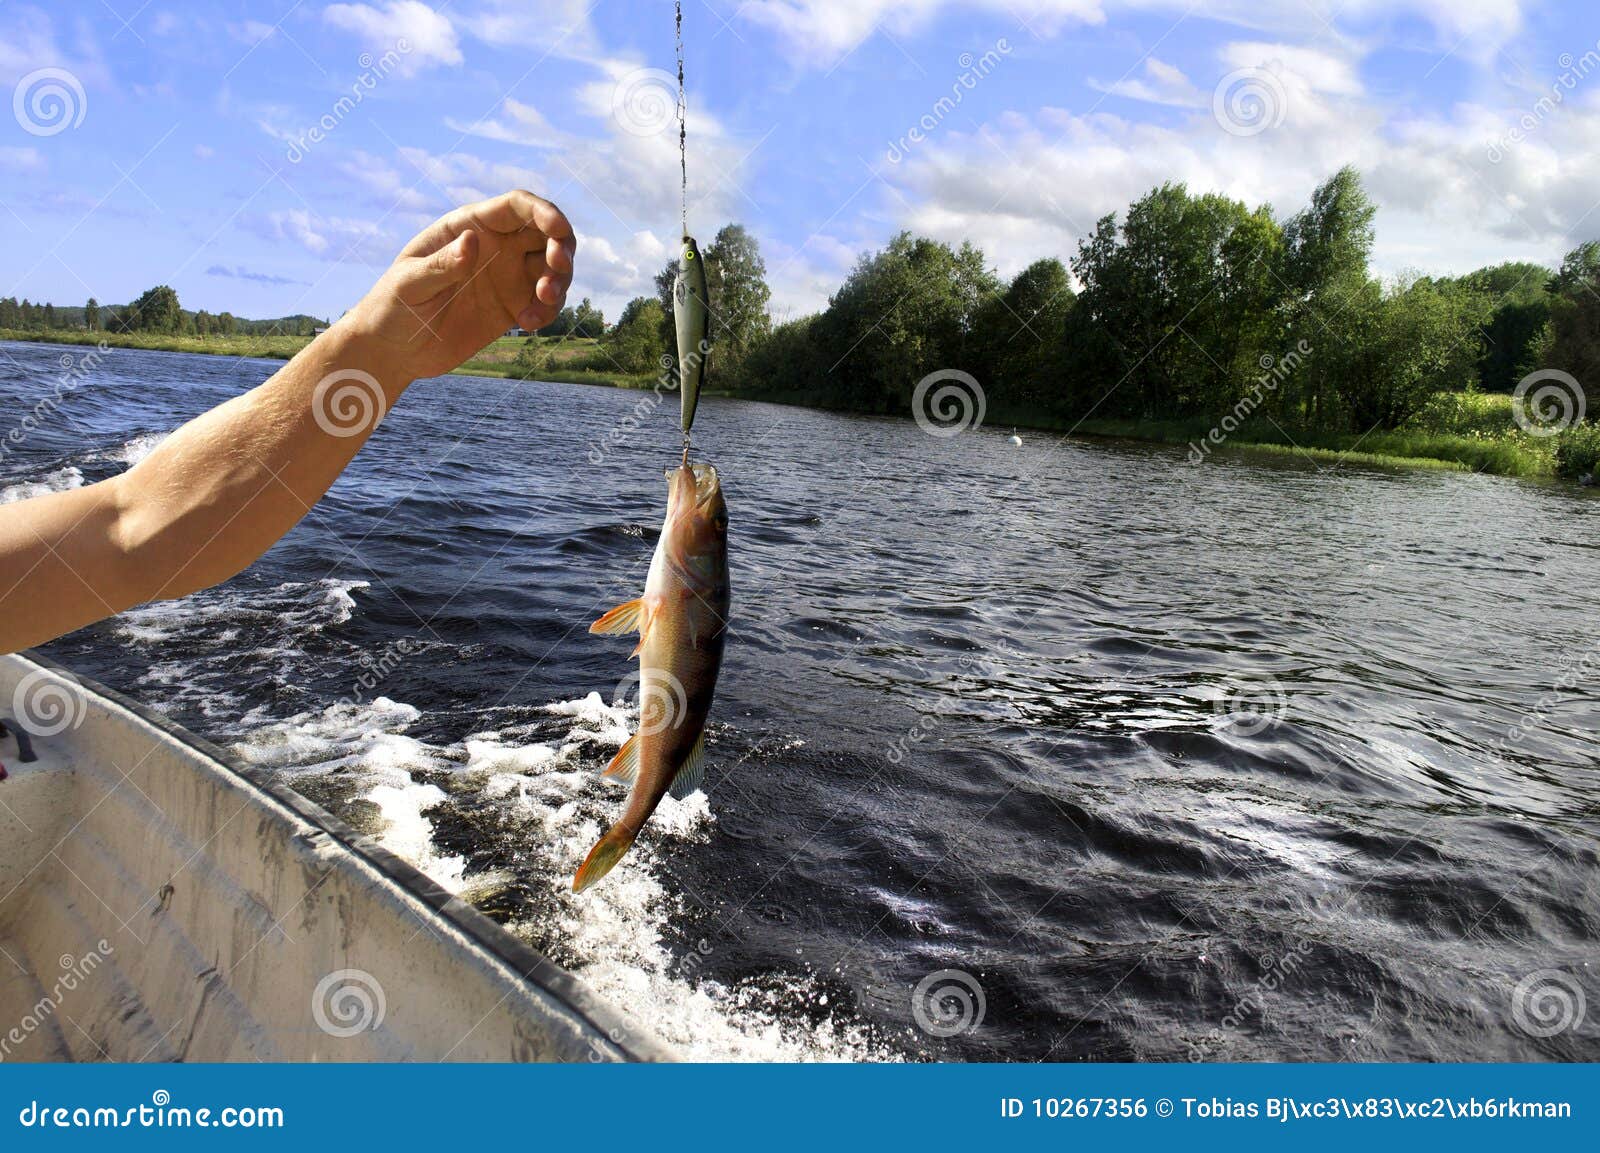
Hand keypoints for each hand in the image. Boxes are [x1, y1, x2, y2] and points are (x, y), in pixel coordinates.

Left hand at [343, 189, 575, 382]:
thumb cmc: (391, 308)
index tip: (558, 230)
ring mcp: (506, 277)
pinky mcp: (512, 308)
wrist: (394, 350)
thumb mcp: (410, 284)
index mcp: (468, 227)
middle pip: (545, 233)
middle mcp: (494, 247)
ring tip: (541, 303)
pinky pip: (545, 302)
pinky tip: (527, 324)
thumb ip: (442, 264)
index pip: (517, 207)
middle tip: (557, 271)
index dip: (544, 212)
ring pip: (552, 268)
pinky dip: (548, 310)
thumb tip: (472, 241)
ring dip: (559, 282)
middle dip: (562, 247)